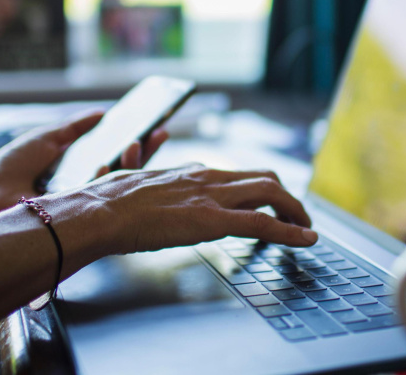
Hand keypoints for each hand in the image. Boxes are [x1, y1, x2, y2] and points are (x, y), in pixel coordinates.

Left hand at [0, 111, 166, 217]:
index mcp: (80, 168)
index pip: (117, 155)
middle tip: (161, 132)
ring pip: (122, 185)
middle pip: (126, 169)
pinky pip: (105, 200)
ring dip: (134, 164)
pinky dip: (110, 181)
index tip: (152, 127)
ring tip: (140, 143)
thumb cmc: (10, 169)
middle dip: (145, 152)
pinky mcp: (82, 216)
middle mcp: (88, 186)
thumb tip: (102, 114)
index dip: (135, 142)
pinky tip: (110, 165)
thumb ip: (74, 127)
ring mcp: (87, 202)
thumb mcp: (46, 138)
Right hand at [50, 164, 317, 255]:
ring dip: (295, 211)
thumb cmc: (108, 203)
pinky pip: (263, 223)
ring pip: (271, 192)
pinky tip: (305, 239)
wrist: (98, 211)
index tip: (270, 202)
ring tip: (306, 228)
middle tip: (298, 216)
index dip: (260, 189)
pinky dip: (290, 231)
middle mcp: (207, 177)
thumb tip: (142, 165)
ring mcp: (212, 196)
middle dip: (287, 198)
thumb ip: (149, 176)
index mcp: (190, 172)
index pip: (238, 175)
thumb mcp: (134, 183)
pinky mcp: (213, 219)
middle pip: (264, 178)